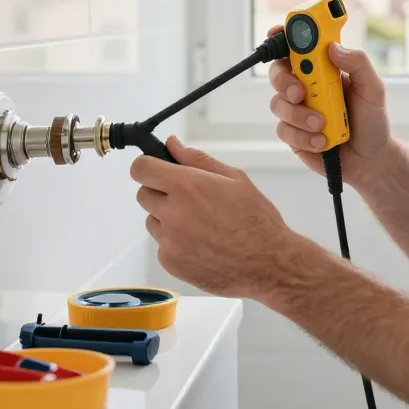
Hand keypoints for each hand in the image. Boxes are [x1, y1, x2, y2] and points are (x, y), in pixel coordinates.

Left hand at [131, 136, 299, 298]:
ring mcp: (169, 241)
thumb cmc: (256, 219)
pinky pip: (162, 245)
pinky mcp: (170, 262)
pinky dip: (176, 243)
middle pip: (143, 194)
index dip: (148, 166)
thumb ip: (198, 159)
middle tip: (189, 198)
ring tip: (201, 225)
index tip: (157, 169)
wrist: (268, 264)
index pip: (141, 168)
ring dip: (167, 219)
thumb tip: (172, 144)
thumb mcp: (235, 179)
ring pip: (153, 220)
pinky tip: (202, 244)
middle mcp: (173, 213)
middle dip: (160, 192)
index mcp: (187, 186)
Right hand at [265, 25, 390, 186]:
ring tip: (322, 125)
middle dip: (284, 80)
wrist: (370, 158)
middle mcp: (306, 85)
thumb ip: (358, 63)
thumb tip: (333, 47)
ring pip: (278, 103)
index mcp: (323, 68)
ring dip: (299, 115)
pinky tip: (322, 141)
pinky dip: (303, 136)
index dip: (284, 35)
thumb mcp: (373, 88)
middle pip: (277, 71)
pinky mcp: (293, 133)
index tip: (278, 32)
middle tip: (300, 93)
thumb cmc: (371, 119)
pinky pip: (284, 130)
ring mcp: (297, 109)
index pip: (299, 45)